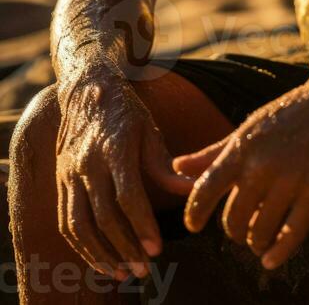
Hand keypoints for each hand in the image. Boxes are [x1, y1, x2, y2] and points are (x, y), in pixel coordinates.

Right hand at [55, 67, 192, 280]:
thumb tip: (193, 191)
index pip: (127, 196)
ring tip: (121, 273)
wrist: (86, 89)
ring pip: (79, 225)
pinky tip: (99, 258)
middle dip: (124, 247)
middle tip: (144, 268)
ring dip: (99, 254)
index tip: (157, 249)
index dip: (142, 226)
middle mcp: (88, 162)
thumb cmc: (126, 111)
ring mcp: (70, 172)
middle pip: (103, 217)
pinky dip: (81, 246)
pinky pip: (66, 220)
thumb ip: (165, 166)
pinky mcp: (61, 179)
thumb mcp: (150, 130)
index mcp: (115, 147)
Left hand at [173, 76, 308, 269]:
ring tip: (257, 237)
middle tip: (239, 228)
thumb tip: (178, 167)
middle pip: (233, 219)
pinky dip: (278, 254)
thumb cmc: (286, 116)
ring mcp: (290, 180)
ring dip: (254, 241)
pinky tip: (269, 260)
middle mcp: (262, 166)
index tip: (193, 226)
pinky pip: (292, 235)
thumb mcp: (247, 129)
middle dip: (233, 230)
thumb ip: (212, 153)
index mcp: (242, 149)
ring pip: (260, 231)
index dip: (194, 213)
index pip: (205, 189)